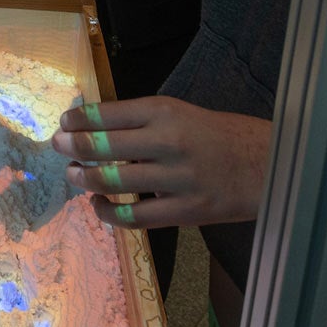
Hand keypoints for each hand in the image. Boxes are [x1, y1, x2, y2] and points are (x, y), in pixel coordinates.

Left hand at [52, 96, 271, 228]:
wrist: (269, 165)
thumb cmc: (221, 136)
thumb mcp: (183, 113)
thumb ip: (143, 121)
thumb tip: (93, 128)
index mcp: (166, 110)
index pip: (106, 113)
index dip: (76, 119)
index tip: (63, 122)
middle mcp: (168, 141)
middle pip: (101, 146)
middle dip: (70, 147)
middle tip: (57, 147)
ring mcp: (176, 178)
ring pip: (111, 181)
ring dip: (83, 179)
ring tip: (72, 175)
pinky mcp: (184, 210)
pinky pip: (133, 216)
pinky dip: (108, 212)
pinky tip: (98, 206)